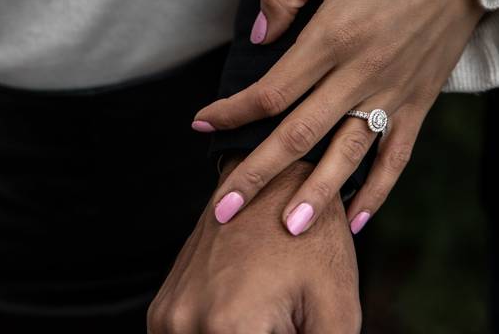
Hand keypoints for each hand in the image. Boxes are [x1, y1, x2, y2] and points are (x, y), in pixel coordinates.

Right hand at [148, 155, 360, 333]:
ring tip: (270, 321)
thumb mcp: (336, 312)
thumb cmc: (312, 240)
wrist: (274, 180)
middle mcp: (184, 324)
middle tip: (284, 323)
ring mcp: (167, 317)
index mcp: (229, 328)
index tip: (292, 331)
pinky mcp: (162, 310)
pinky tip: (250, 323)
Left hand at [191, 0, 483, 235]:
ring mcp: (392, 94)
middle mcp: (360, 74)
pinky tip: (356, 221)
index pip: (270, 91)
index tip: (201, 125)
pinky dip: (377, 191)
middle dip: (256, 175)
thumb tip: (258, 37)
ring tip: (288, 231)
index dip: (231, 111)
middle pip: (298, 136)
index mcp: (332, 37)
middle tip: (224, 210)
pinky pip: (397, 158)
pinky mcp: (419, 104)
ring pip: (346, 156)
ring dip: (315, 195)